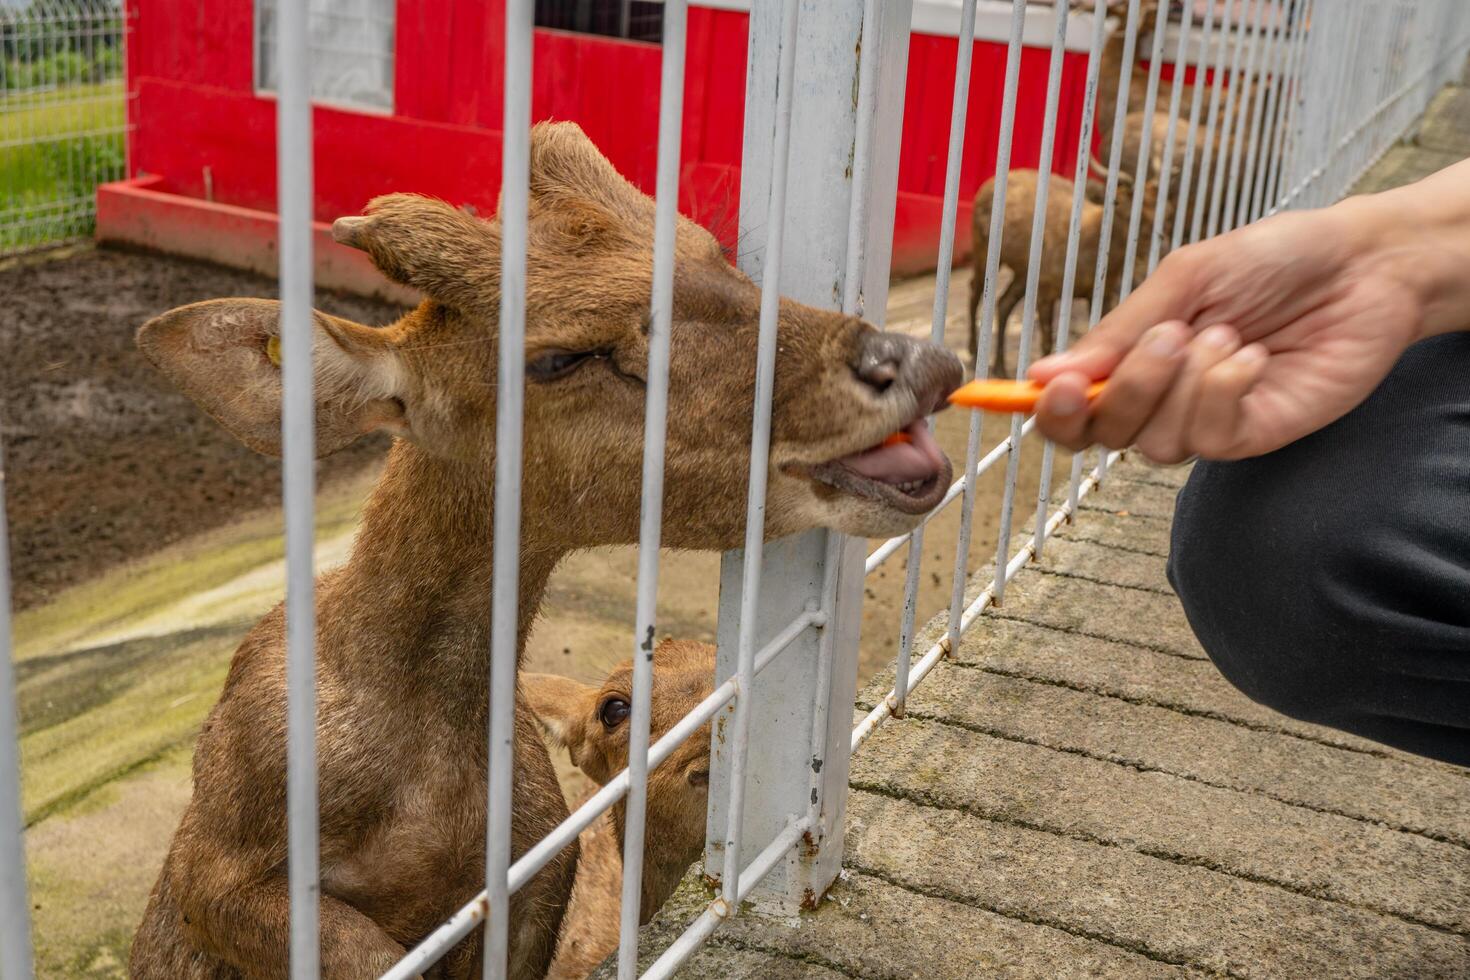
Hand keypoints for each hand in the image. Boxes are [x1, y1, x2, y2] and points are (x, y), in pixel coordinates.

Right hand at [1027, 195, 1459, 462]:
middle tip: (1167, 336)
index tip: (1048, 387)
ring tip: (1228, 333)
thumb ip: (1116, 331)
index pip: (1069, 409)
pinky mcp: (1251, 436)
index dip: (1048, 410)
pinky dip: (1222, 391)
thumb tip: (1041, 372)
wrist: (1364, 265)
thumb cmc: (1274, 260)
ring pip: (1151, 441)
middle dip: (1125, 387)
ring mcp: (1203, 421)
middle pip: (1100, 433)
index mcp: (1131, 357)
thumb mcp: (1184, 278)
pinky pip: (1207, 437)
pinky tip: (1252, 358)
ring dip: (1184, 382)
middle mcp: (1160, 398)